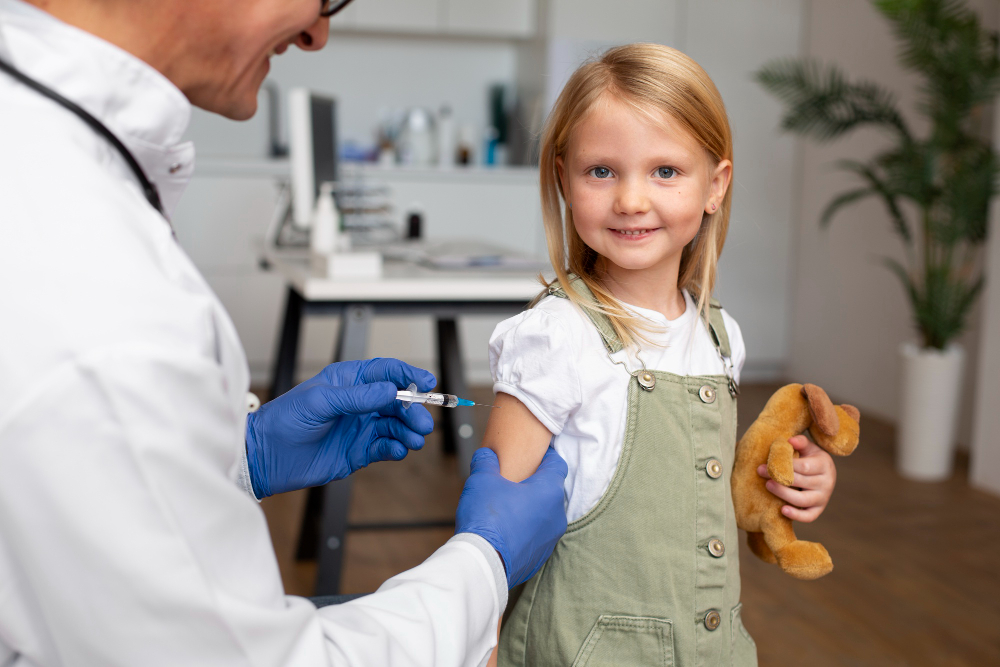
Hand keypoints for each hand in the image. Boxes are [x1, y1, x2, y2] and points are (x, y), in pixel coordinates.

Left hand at [245, 358, 435, 497]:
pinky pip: (385, 447)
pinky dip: (396, 448)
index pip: (386, 372)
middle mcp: (359, 403)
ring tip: (414, 440)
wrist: (267, 456)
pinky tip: (399, 450)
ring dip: (408, 431)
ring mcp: (361, 427)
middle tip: (421, 422)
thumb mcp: (320, 402)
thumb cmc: (285, 420)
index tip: (427, 382)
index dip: (409, 375)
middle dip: (413, 410)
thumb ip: (357, 397)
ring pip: (395, 425)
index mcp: (349, 381)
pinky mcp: (360, 451)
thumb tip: (391, 390)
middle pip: (398, 401)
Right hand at [456, 447, 567, 587]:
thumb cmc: (487, 517)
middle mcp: (557, 515)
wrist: (482, 563)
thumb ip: (486, 461)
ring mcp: (550, 539)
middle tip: (514, 479)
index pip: (557, 464)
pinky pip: (535, 536)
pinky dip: (524, 530)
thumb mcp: (482, 479)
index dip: (546, 456)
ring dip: (530, 509)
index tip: (534, 453)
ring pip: (544, 515)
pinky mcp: (539, 557)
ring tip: (507, 506)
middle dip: (534, 484)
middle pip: (550, 491)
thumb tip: (487, 454)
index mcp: (549, 491)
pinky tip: (505, 529)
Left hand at [757, 434, 836, 522]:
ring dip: (783, 494)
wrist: (824, 473)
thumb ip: (800, 442)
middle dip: (779, 477)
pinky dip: (796, 516)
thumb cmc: (810, 458)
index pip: (803, 467)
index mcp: (824, 464)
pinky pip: (809, 517)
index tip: (767, 463)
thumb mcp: (808, 447)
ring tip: (768, 485)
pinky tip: (782, 510)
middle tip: (761, 472)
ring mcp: (823, 498)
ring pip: (803, 500)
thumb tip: (790, 440)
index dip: (784, 465)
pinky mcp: (818, 510)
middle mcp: (827, 482)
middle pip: (801, 482)